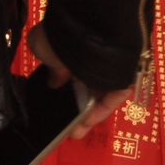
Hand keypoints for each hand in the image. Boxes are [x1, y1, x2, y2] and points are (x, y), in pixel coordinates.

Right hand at [27, 23, 133, 138]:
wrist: (88, 31)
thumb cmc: (61, 37)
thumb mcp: (40, 48)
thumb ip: (48, 68)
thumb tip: (54, 81)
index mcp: (72, 48)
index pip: (67, 71)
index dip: (60, 88)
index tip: (53, 102)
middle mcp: (91, 58)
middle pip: (84, 88)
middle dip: (74, 108)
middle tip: (65, 126)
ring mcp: (108, 70)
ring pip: (98, 96)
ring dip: (86, 115)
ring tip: (74, 132)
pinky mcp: (123, 80)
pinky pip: (111, 99)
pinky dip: (99, 112)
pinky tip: (86, 124)